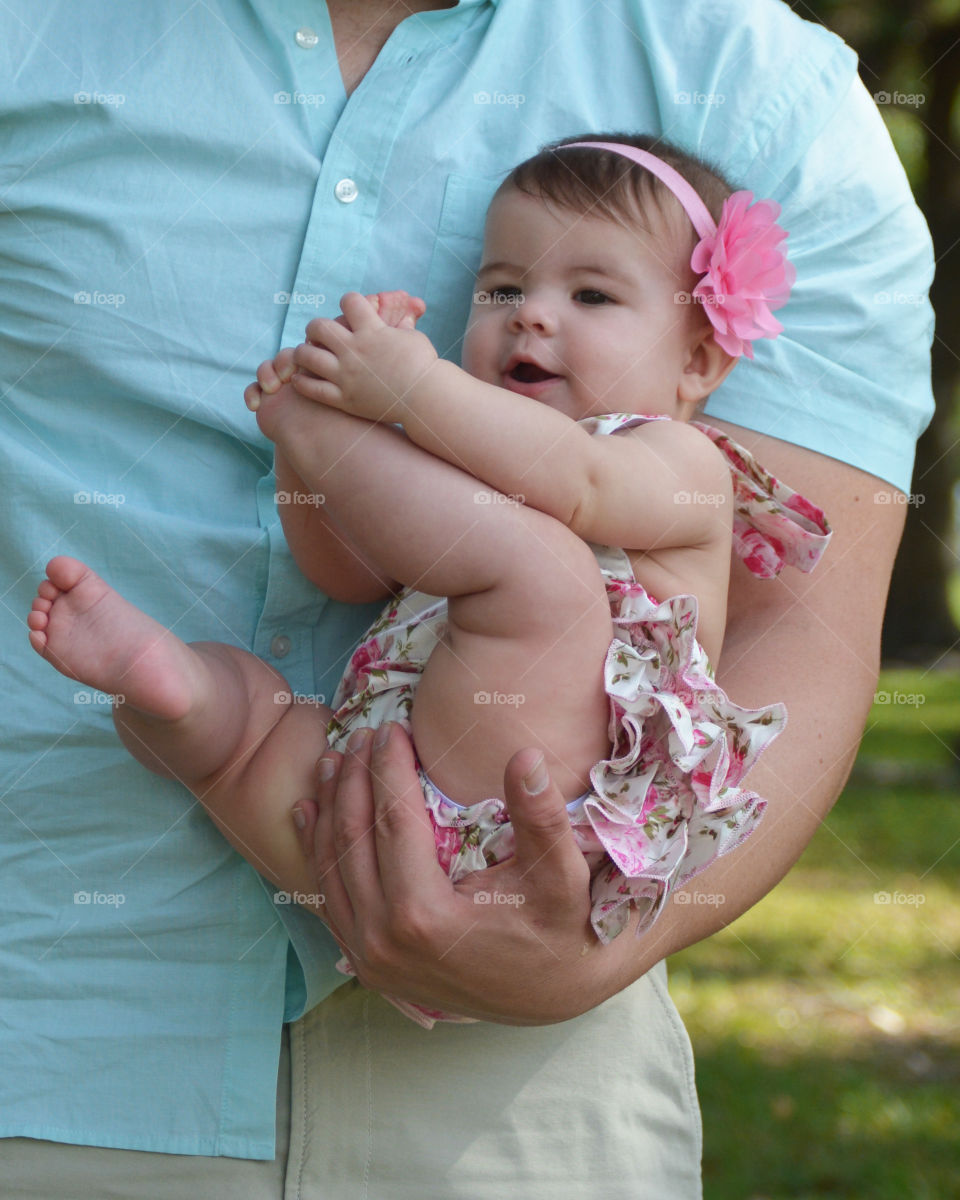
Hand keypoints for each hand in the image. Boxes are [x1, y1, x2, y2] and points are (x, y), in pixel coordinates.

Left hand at [289, 291, 437, 422]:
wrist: (425, 399)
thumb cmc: (424, 367)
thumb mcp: (413, 338)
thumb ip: (400, 325)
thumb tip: (407, 309)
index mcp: (372, 331)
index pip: (349, 301)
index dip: (349, 301)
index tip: (350, 310)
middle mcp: (354, 350)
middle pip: (318, 326)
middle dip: (316, 327)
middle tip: (319, 334)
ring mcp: (346, 375)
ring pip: (307, 356)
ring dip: (304, 352)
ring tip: (309, 354)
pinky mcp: (344, 398)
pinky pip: (312, 388)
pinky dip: (302, 382)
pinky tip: (301, 378)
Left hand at [292, 722, 650, 1023]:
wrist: (554, 995)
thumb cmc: (560, 929)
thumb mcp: (561, 876)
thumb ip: (541, 818)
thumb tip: (526, 755)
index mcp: (424, 917)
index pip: (393, 821)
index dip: (389, 768)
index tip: (392, 728)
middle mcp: (383, 941)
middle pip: (354, 839)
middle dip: (353, 779)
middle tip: (360, 733)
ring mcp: (369, 958)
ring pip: (331, 867)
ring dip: (329, 808)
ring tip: (331, 759)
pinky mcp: (367, 965)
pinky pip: (328, 900)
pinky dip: (316, 853)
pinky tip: (309, 815)